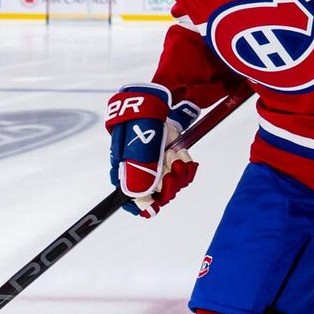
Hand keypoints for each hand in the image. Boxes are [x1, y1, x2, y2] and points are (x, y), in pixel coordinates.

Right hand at [106, 84, 197, 217]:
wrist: (156, 108)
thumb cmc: (140, 126)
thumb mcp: (137, 150)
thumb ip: (139, 174)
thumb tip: (142, 200)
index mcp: (127, 175)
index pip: (135, 201)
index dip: (146, 205)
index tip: (155, 205)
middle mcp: (145, 175)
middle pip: (161, 196)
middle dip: (168, 181)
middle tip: (166, 162)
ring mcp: (161, 169)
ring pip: (176, 185)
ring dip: (177, 168)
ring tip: (171, 152)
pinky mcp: (174, 162)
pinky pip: (186, 174)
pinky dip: (186, 162)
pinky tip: (179, 151)